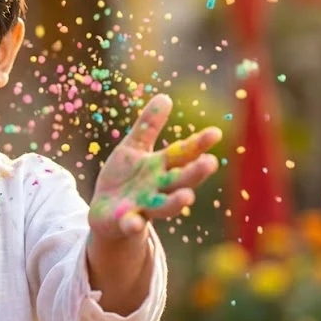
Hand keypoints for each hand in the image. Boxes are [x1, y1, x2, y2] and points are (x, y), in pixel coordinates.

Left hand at [89, 94, 221, 239]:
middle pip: (180, 180)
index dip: (198, 144)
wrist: (105, 213)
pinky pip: (131, 224)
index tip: (216, 132)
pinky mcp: (125, 221)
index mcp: (161, 167)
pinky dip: (133, 223)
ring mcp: (144, 206)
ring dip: (175, 202)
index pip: (183, 154)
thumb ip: (148, 126)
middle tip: (210, 163)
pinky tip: (134, 221)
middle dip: (194, 173)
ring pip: (163, 206)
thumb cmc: (125, 177)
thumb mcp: (133, 148)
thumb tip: (164, 96)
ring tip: (187, 197)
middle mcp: (158, 188)